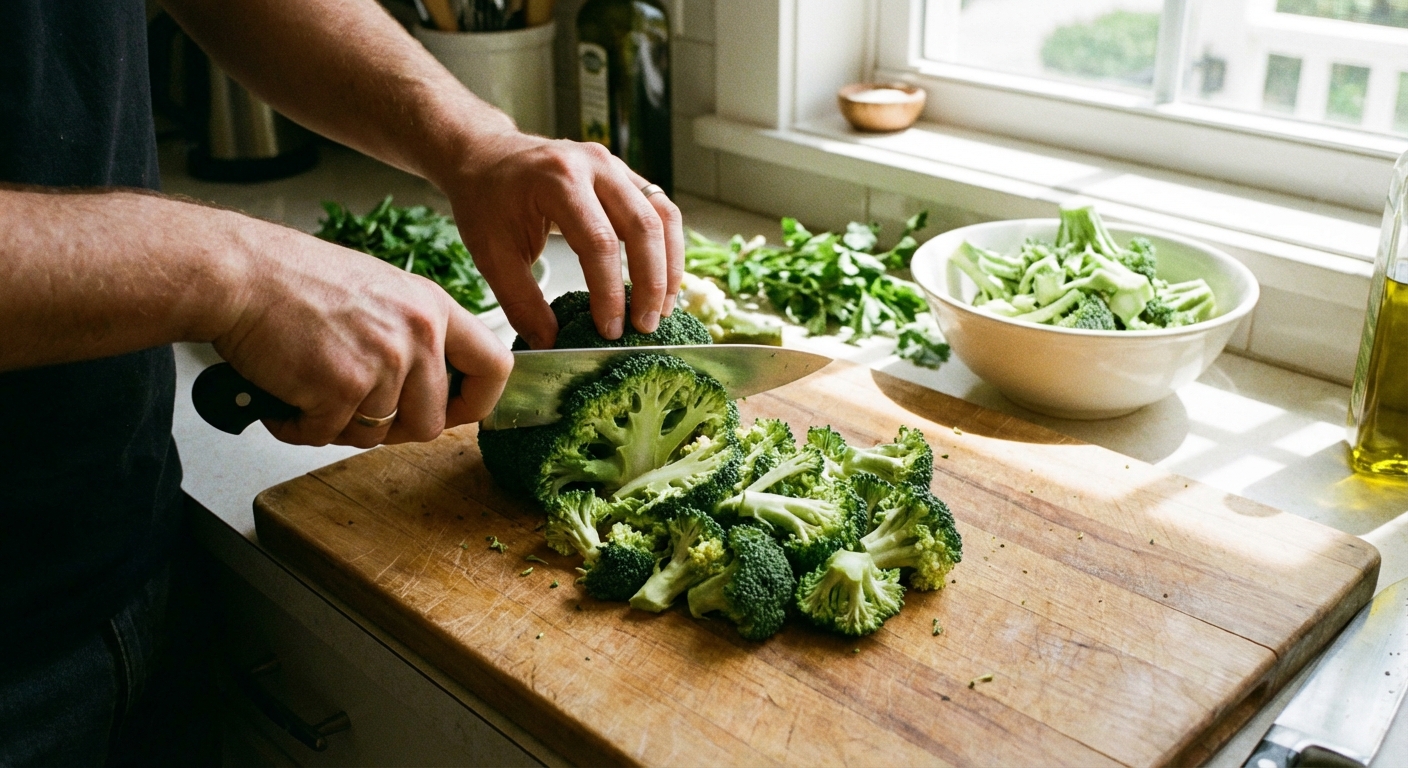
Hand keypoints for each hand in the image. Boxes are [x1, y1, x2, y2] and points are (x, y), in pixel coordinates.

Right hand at [211, 220, 512, 446]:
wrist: (239, 274)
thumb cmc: (295, 280)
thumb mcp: (379, 292)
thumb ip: (411, 335)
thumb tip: (428, 386)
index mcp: (433, 308)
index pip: (494, 366)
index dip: (479, 401)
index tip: (457, 412)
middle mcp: (418, 335)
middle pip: (432, 423)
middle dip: (393, 429)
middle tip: (354, 411)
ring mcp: (383, 363)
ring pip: (378, 434)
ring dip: (340, 425)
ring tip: (310, 392)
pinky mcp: (342, 388)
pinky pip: (329, 435)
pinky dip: (301, 427)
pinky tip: (284, 398)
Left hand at [434, 131, 683, 348]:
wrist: (486, 155)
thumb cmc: (485, 201)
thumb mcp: (491, 254)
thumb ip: (522, 301)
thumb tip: (552, 344)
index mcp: (558, 181)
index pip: (599, 242)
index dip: (610, 291)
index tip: (610, 330)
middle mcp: (594, 165)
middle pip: (643, 226)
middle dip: (650, 283)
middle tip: (645, 326)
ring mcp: (615, 166)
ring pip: (662, 216)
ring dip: (669, 266)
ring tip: (664, 308)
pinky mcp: (625, 175)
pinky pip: (660, 209)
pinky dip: (669, 247)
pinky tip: (663, 280)